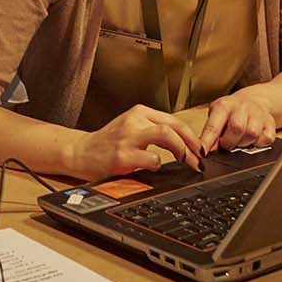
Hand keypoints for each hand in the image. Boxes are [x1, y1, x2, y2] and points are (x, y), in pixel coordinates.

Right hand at [68, 105, 201, 179]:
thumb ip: (153, 131)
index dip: (192, 137)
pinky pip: (151, 160)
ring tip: (185, 163)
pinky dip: (158, 165)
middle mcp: (134, 121)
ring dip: (181, 151)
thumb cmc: (108, 144)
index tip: (200, 151)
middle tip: (198, 161)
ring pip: (166, 137)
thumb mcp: (131, 128)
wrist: (80, 152)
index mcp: (139, 112)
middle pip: (174, 128)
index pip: (174, 121)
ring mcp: (128, 137)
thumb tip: (185, 145)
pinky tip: (152, 169)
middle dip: (192, 146)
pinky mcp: (122, 155)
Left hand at [199, 88, 276, 154]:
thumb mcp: (216, 117)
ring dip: (244, 143)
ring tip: (239, 140)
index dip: (207, 140)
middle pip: (237, 128)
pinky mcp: (271, 123)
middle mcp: (241, 107)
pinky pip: (266, 139)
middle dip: (229, 142)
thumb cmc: (231, 112)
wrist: (254, 100)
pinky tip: (253, 139)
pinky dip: (258, 143)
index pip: (214, 125)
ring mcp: (258, 114)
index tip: (202, 152)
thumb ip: (211, 133)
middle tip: (226, 143)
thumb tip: (204, 150)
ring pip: (252, 134)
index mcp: (224, 106)